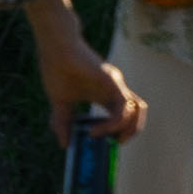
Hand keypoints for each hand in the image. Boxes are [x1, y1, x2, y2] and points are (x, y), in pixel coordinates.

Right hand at [28, 1, 145, 144]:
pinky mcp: (113, 82)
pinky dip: (114, 124)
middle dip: (129, 133)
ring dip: (128, 129)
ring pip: (137, 110)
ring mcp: (116, 85)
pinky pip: (124, 108)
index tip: (102, 142)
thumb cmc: (57, 69)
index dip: (119, 131)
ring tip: (109, 139)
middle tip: (111, 144)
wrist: (55, 48)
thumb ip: (62, 122)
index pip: (124, 116)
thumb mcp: (60, 103)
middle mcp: (116, 90)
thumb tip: (64, 145)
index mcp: (106, 95)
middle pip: (137, 114)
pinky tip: (95, 130)